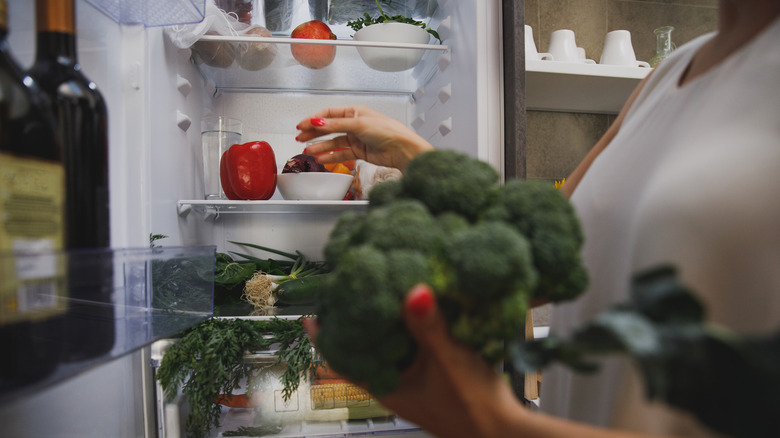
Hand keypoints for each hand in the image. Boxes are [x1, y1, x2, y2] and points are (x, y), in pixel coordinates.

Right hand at [295, 105, 433, 171]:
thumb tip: (316, 122)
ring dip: (320, 147)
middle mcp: (354, 124)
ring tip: (308, 152)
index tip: (302, 125)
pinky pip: (341, 154)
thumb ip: (335, 125)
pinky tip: (322, 158)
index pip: (329, 114)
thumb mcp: (357, 124)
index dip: (314, 119)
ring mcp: (356, 138)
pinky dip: (331, 156)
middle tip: (300, 138)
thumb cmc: (387, 131)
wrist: (401, 149)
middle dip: (314, 133)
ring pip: (333, 142)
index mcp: (355, 111)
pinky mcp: (359, 151)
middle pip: (329, 128)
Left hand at [303, 284, 527, 437]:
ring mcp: (416, 384)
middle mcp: (396, 386)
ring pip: (389, 350)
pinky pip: (412, 351)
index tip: (311, 313)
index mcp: (388, 386)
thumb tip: (413, 291)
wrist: (507, 434)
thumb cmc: (474, 407)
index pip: (343, 359)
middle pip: (363, 351)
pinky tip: (419, 312)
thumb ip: (429, 325)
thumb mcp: (449, 360)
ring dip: (384, 326)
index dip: (325, 337)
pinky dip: (409, 332)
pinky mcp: (435, 379)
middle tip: (347, 291)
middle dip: (355, 324)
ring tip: (380, 293)